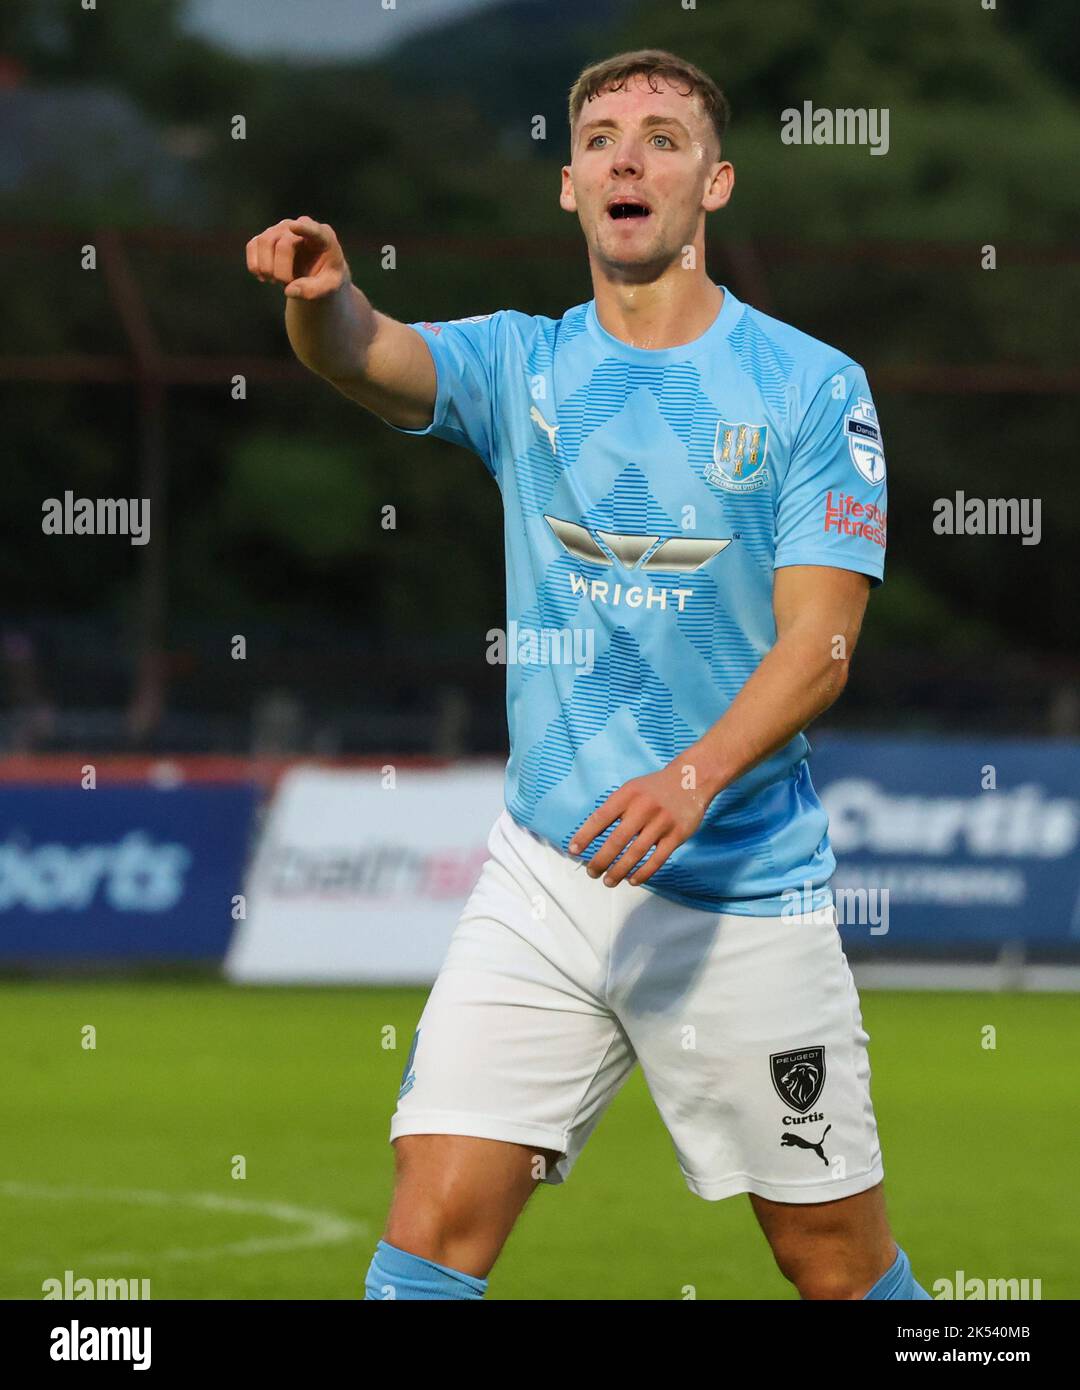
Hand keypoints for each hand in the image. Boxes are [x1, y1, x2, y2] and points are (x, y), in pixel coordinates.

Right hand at [245, 216, 349, 299]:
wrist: (317, 271)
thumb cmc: (326, 276)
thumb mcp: (329, 286)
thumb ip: (313, 290)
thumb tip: (289, 291)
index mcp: (323, 237)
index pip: (313, 230)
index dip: (304, 228)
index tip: (295, 226)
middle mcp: (299, 225)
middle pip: (283, 244)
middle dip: (281, 271)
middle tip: (285, 284)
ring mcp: (281, 229)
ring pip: (264, 242)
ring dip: (266, 268)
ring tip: (275, 282)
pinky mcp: (266, 236)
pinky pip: (253, 246)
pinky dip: (254, 265)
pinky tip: (263, 277)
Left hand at [568, 761, 710, 887]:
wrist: (692, 778)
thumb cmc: (654, 788)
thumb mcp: (631, 789)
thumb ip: (614, 808)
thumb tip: (590, 834)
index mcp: (627, 795)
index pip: (601, 818)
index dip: (585, 835)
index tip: (573, 850)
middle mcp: (643, 808)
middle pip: (617, 840)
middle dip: (601, 860)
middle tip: (591, 872)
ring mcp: (661, 822)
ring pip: (636, 853)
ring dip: (619, 871)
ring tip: (608, 881)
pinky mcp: (677, 834)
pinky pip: (658, 859)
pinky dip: (644, 872)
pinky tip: (632, 880)